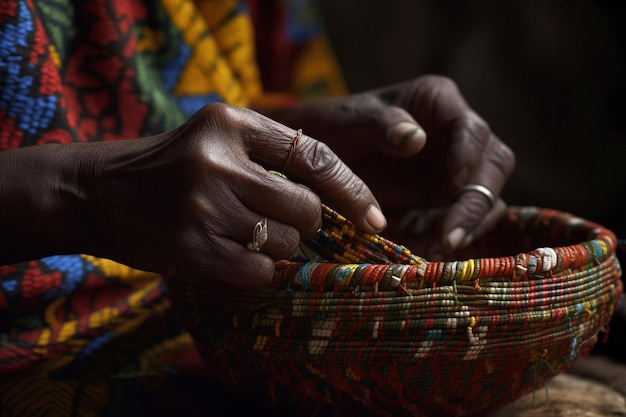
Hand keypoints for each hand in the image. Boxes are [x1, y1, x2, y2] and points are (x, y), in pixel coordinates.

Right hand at [0, 103, 383, 287]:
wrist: (96, 192)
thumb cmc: (169, 167)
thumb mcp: (216, 139)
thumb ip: (271, 155)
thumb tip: (336, 200)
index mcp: (230, 122)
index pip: (314, 156)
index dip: (352, 190)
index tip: (373, 215)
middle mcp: (218, 161)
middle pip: (306, 209)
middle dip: (303, 224)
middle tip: (275, 222)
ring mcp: (202, 206)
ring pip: (285, 244)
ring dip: (275, 247)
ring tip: (238, 234)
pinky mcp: (189, 249)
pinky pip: (259, 272)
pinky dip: (256, 271)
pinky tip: (229, 257)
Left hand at [272, 75, 514, 258]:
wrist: (320, 160)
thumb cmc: (335, 128)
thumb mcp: (350, 120)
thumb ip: (380, 124)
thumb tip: (415, 138)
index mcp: (438, 102)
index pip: (470, 127)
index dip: (469, 153)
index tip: (454, 179)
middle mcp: (456, 134)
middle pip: (494, 163)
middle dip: (477, 200)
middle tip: (450, 234)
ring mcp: (455, 168)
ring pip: (487, 195)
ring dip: (471, 224)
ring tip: (438, 249)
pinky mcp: (446, 197)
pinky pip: (465, 218)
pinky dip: (453, 236)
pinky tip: (429, 252)